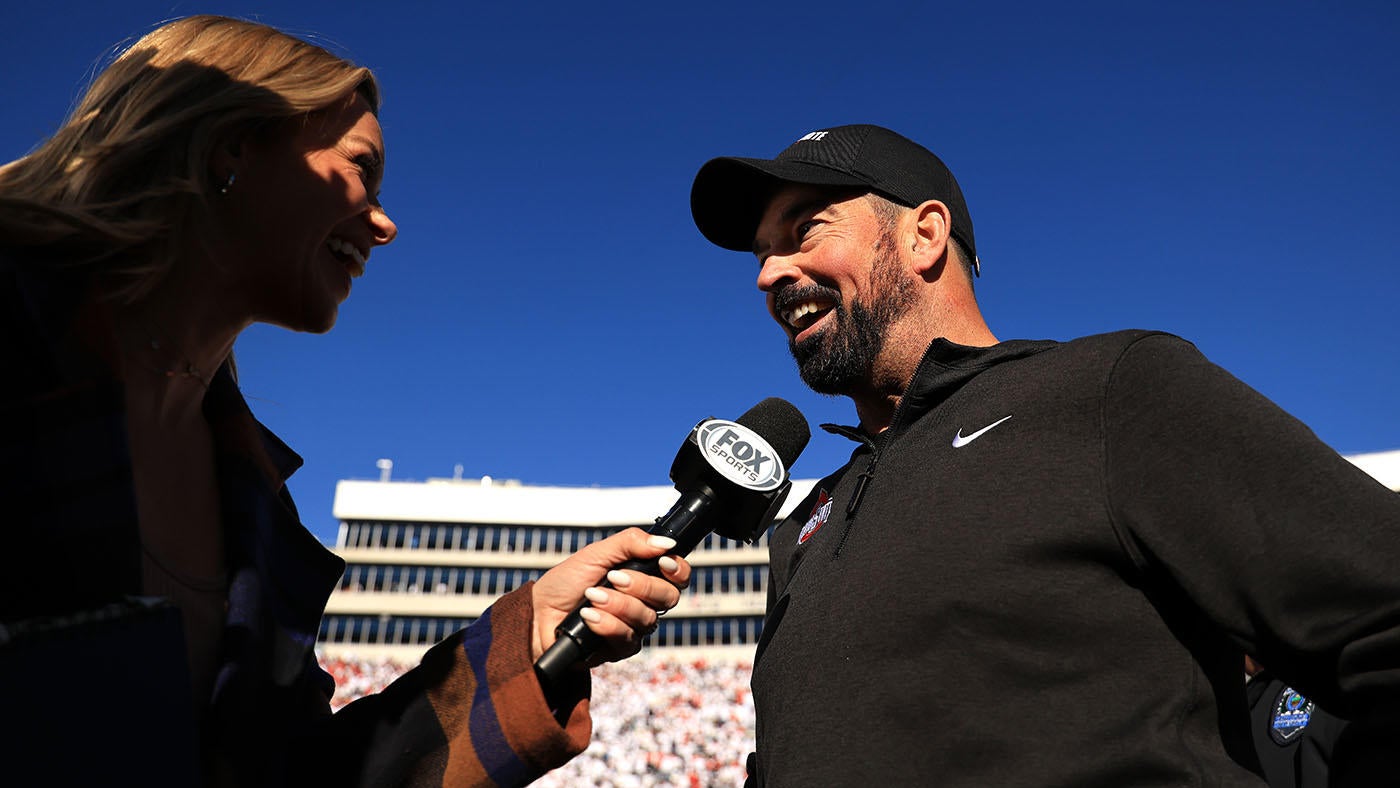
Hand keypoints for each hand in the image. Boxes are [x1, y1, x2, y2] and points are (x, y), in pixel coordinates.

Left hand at [530, 527, 690, 664]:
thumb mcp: (596, 553)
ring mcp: (633, 627)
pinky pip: (627, 638)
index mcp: (642, 577)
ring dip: (617, 604)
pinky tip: (588, 616)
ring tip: (591, 596)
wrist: (537, 613)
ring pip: (647, 618)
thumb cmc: (565, 583)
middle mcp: (642, 603)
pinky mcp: (619, 649)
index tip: (662, 562)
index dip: (678, 570)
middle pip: (668, 597)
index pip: (677, 577)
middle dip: (642, 586)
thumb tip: (666, 543)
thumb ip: (631, 543)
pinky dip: (606, 624)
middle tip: (614, 577)